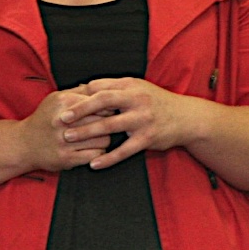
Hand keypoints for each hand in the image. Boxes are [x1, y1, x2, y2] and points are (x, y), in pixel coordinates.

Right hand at [17, 88, 110, 171]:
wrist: (23, 144)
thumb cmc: (45, 119)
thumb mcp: (57, 99)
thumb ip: (80, 91)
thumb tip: (104, 88)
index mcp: (63, 102)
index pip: (98, 103)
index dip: (108, 108)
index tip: (110, 112)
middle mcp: (63, 121)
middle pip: (103, 120)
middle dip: (108, 123)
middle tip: (108, 125)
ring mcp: (64, 141)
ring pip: (103, 139)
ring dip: (104, 139)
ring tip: (99, 137)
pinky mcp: (66, 158)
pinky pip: (96, 155)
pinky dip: (98, 153)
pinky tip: (93, 149)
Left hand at [59, 78, 211, 169]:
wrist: (186, 118)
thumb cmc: (157, 102)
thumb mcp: (139, 88)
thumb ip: (115, 87)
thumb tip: (85, 86)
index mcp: (132, 86)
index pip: (101, 87)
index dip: (81, 94)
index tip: (64, 101)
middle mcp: (137, 100)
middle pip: (103, 102)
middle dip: (80, 110)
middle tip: (62, 118)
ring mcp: (143, 120)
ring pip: (110, 126)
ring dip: (87, 133)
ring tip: (69, 138)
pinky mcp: (147, 139)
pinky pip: (124, 150)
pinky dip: (108, 158)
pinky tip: (94, 163)